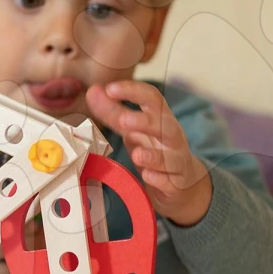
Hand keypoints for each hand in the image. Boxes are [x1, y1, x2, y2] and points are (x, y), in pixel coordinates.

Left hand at [85, 80, 212, 226]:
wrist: (180, 183)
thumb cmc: (153, 150)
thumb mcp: (133, 130)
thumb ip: (113, 113)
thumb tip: (92, 91)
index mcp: (161, 118)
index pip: (152, 98)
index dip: (133, 91)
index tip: (110, 89)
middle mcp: (172, 137)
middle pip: (165, 125)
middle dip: (145, 122)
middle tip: (123, 121)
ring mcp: (177, 160)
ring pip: (171, 156)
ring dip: (153, 156)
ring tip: (137, 155)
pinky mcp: (177, 183)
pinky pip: (170, 181)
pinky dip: (159, 179)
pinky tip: (148, 177)